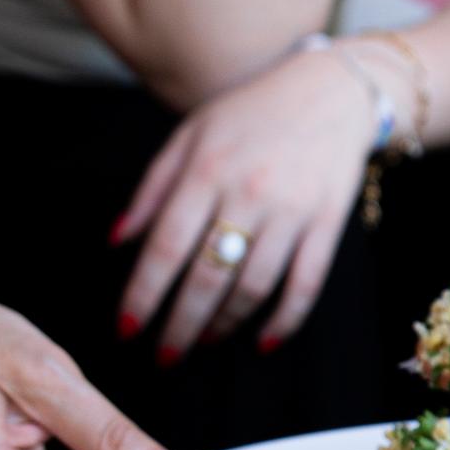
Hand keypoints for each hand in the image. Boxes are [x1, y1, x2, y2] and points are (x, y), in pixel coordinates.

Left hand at [114, 47, 380, 360]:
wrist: (331, 91)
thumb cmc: (252, 112)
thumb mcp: (191, 134)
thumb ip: (153, 187)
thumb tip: (117, 243)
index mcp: (207, 170)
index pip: (166, 247)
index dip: (144, 294)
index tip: (127, 329)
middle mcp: (249, 194)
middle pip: (208, 277)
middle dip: (181, 325)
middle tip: (163, 358)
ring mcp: (293, 212)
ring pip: (254, 286)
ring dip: (225, 325)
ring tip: (203, 343)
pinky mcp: (328, 225)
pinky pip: (306, 284)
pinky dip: (284, 320)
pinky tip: (262, 342)